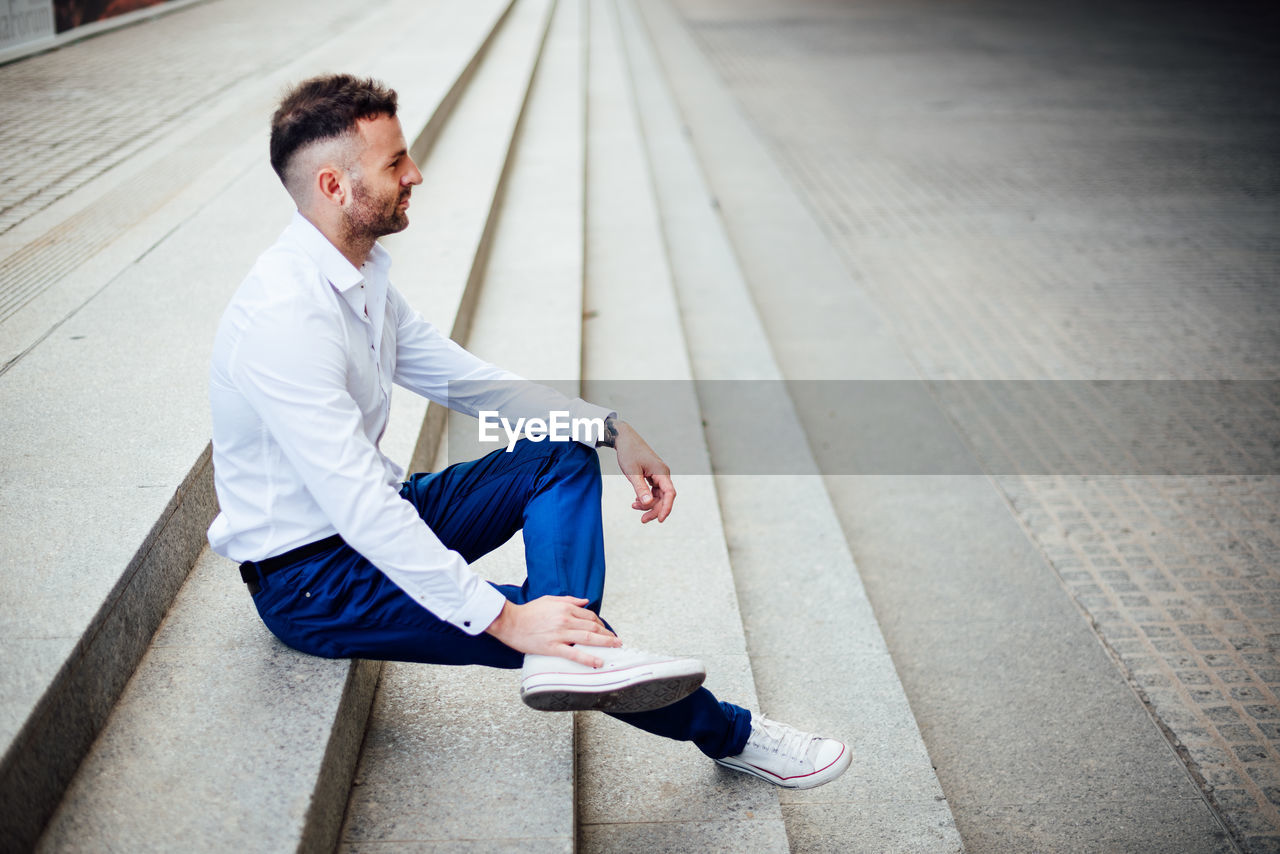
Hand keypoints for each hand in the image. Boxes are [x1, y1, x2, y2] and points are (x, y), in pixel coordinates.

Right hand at [484, 596, 619, 665]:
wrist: (509, 622)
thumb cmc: (528, 612)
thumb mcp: (550, 600)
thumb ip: (569, 600)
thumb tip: (585, 601)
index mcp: (565, 608)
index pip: (590, 616)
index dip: (601, 624)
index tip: (606, 630)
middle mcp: (565, 620)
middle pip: (593, 627)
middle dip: (608, 634)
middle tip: (617, 641)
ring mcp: (560, 634)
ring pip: (588, 639)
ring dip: (605, 643)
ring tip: (616, 648)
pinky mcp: (552, 647)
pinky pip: (574, 654)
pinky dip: (588, 658)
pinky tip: (598, 662)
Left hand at [613, 421, 675, 522]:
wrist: (624, 439)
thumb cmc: (628, 453)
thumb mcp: (632, 472)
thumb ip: (640, 488)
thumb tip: (647, 503)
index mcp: (661, 472)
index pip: (669, 493)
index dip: (666, 508)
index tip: (659, 520)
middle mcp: (663, 474)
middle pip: (664, 497)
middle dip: (654, 509)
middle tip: (642, 520)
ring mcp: (658, 475)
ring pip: (658, 495)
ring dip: (648, 504)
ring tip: (633, 505)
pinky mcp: (653, 475)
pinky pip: (653, 491)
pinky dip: (645, 497)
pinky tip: (636, 500)